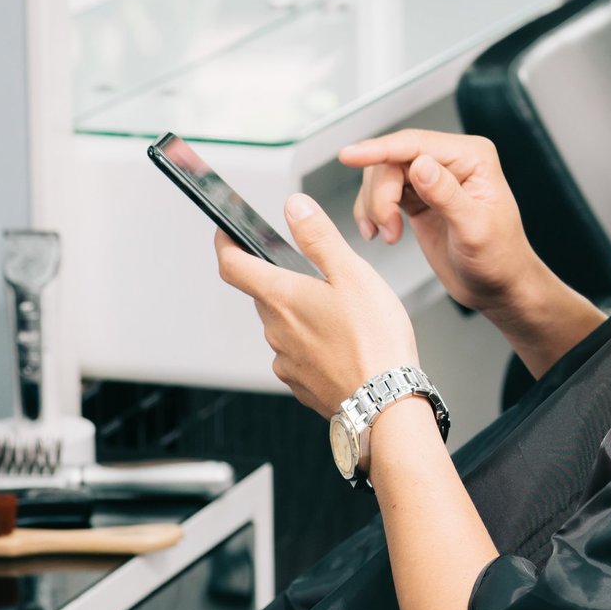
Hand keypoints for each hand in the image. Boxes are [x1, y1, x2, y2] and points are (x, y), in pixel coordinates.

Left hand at [215, 194, 418, 414]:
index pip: (232, 265)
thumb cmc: (375, 339)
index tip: (226, 231)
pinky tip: (345, 344)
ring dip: (302, 314)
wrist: (385, 402)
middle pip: (265, 295)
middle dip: (284, 281)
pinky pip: (298, 354)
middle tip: (321, 276)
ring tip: (344, 314)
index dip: (225, 243)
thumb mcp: (353, 274)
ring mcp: (285, 360)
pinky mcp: (300, 383)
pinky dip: (313, 344)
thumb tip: (294, 207)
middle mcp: (275, 330)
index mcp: (282, 297)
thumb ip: (319, 237)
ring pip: (284, 325)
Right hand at [337, 130, 543, 315]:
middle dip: (380, 194)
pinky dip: (373, 212)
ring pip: (383, 175)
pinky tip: (379, 234)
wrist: (498, 286)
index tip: (348, 156)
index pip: (416, 144)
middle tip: (386, 228)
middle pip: (393, 159)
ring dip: (375, 205)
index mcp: (472, 157)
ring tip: (388, 236)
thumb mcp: (474, 229)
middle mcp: (453, 161)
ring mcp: (433, 177)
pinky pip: (383, 192)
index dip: (379, 149)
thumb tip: (420, 164)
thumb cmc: (498, 259)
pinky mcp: (419, 197)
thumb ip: (446, 195)